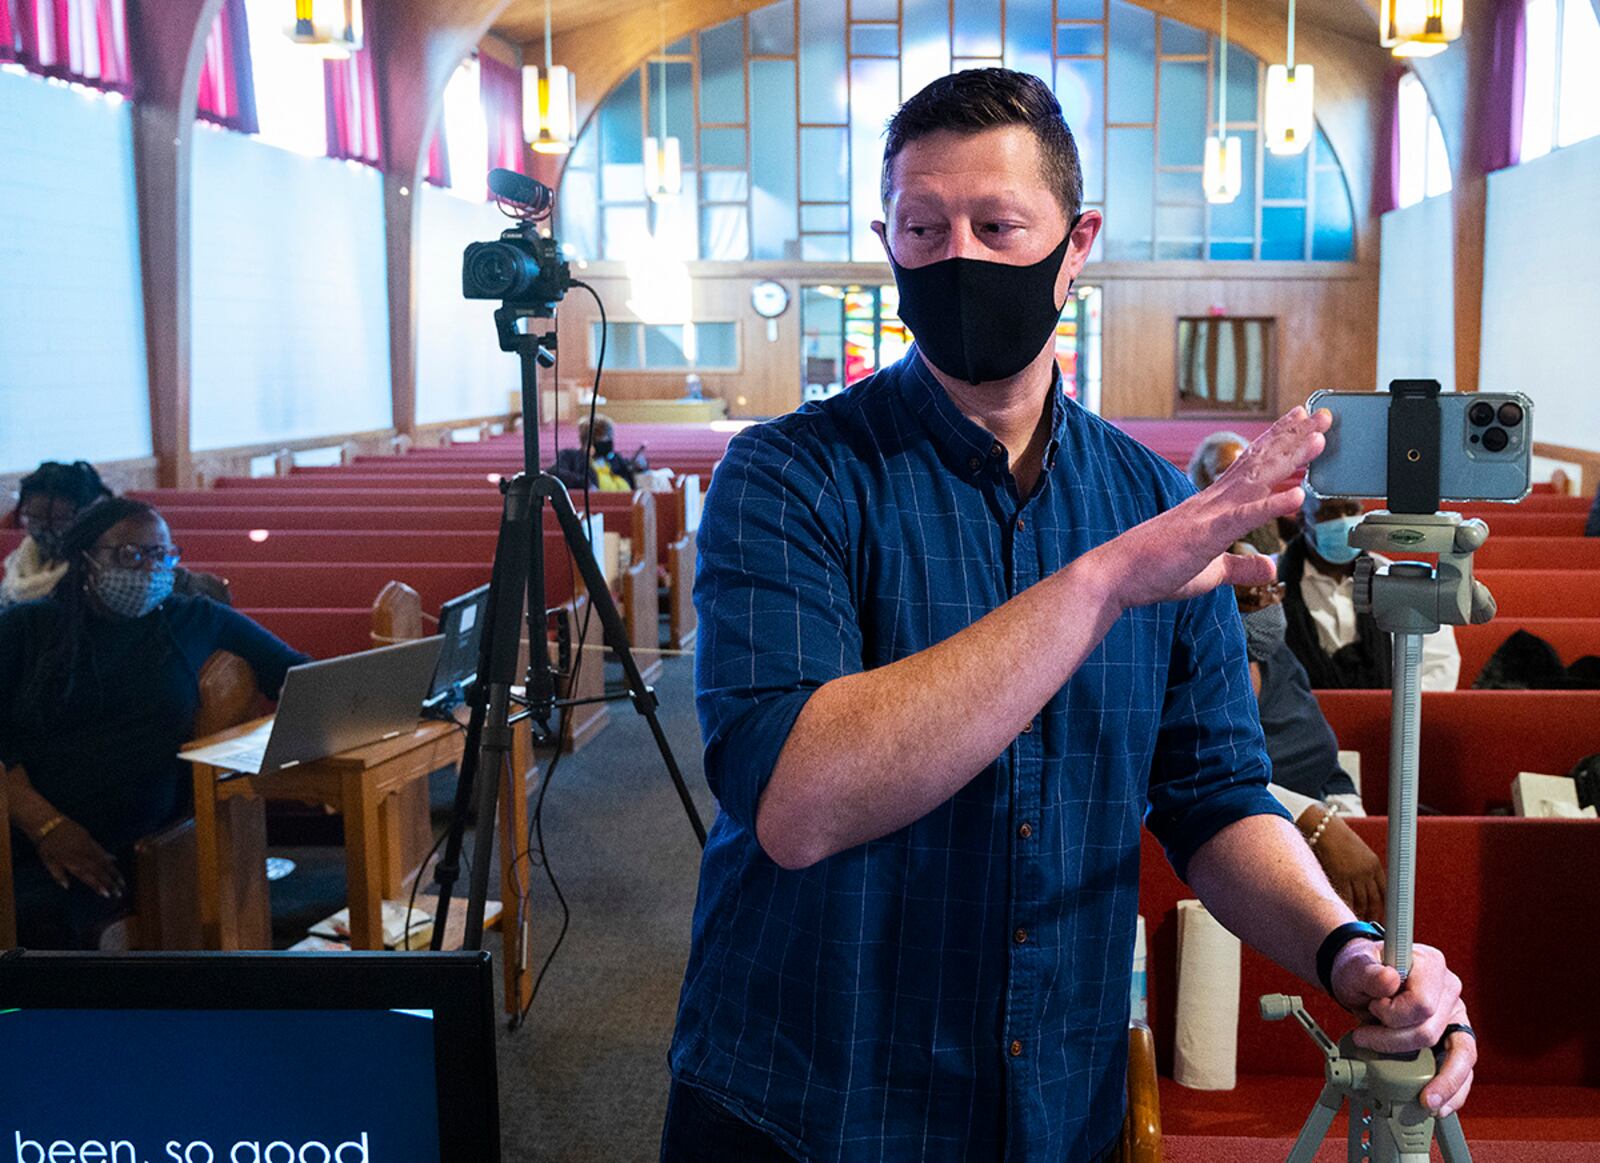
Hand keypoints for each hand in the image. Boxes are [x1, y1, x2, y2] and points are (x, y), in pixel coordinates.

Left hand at [35, 818, 124, 898]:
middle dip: (111, 881)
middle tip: (120, 891)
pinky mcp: (89, 838)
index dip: (98, 885)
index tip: (107, 894)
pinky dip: (108, 856)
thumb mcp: (47, 861)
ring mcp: (87, 846)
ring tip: (122, 880)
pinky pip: (101, 849)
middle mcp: (82, 855)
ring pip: (103, 860)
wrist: (49, 824)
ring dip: (114, 871)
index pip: (88, 876)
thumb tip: (66, 886)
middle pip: (100, 870)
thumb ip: (58, 874)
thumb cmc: (45, 845)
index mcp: (71, 862)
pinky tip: (115, 861)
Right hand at [1089, 407, 1329, 610]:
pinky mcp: (1205, 535)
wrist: (1115, 576)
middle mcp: (1212, 502)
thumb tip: (1269, 569)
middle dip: (1294, 438)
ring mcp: (1208, 515)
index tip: (1300, 423)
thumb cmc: (1152, 570)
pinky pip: (1243, 518)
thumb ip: (1240, 567)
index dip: (1278, 445)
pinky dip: (1271, 505)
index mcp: (1212, 507)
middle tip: (1324, 415)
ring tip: (1319, 439)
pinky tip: (1296, 495)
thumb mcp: (1209, 573)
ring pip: (1256, 480)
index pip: (1251, 468)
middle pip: (1260, 463)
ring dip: (1289, 458)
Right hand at [1311, 813, 1385, 921]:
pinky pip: (1347, 898)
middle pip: (1375, 899)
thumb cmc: (1336, 838)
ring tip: (1357, 923)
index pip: (1385, 890)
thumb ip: (1362, 868)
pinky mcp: (1341, 875)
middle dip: (1373, 914)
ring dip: (1361, 914)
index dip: (1384, 905)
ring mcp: (1355, 874)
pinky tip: (1344, 914)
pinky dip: (1347, 908)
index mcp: (1375, 864)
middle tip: (1370, 925)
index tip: (1382, 916)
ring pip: (1362, 901)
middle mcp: (1368, 870)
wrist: (1323, 826)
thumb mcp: (1357, 851)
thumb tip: (1360, 887)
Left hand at [1331, 941, 1475, 1117]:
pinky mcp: (1453, 1036)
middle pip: (1431, 1031)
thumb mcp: (1356, 966)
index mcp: (1431, 965)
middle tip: (1365, 1038)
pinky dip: (1452, 1089)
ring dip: (1440, 1081)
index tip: (1372, 1009)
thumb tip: (1389, 980)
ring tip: (1425, 1102)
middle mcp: (1450, 989)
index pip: (1422, 1003)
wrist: (1360, 979)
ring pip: (1460, 1055)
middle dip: (1394, 1044)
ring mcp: (1454, 1015)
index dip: (1393, 1015)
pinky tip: (1440, 1105)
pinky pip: (1462, 1067)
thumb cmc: (1361, 970)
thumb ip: (1369, 972)